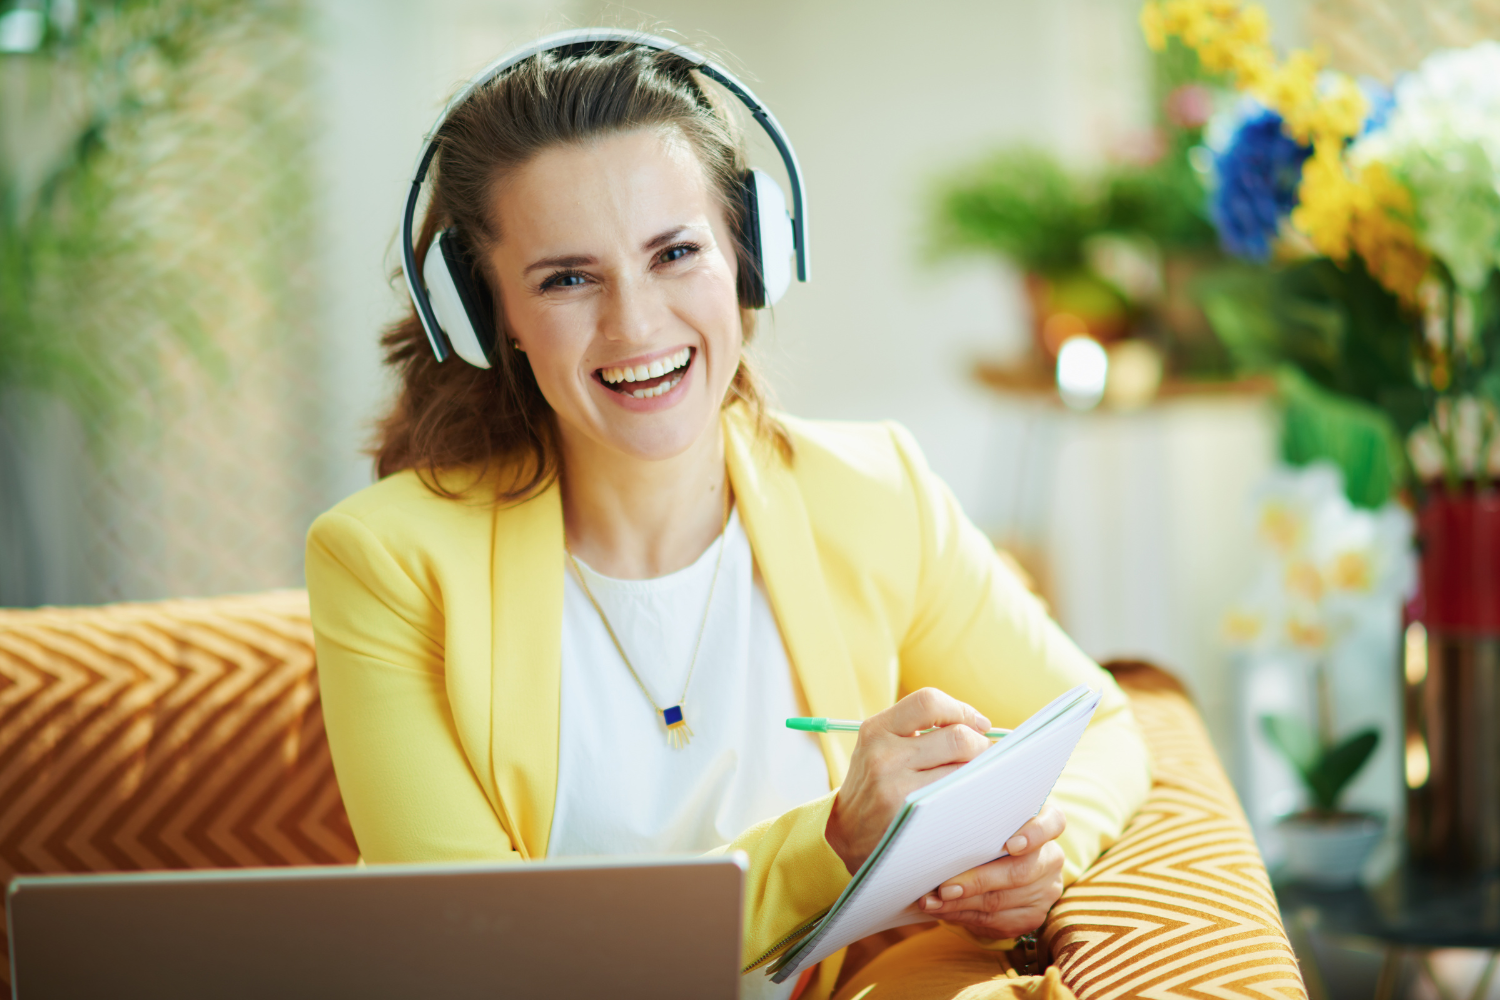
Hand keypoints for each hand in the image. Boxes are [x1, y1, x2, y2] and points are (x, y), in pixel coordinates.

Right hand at [825, 688, 993, 873]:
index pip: (929, 702)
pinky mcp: (909, 816)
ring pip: (962, 769)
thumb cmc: (875, 787)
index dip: (962, 710)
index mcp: (876, 729)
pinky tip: (972, 797)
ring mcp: (895, 787)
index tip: (980, 724)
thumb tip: (979, 726)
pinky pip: (956, 797)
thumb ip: (918, 732)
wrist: (845, 835)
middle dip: (981, 745)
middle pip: (956, 737)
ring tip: (982, 777)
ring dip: (981, 772)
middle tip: (988, 756)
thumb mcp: (881, 749)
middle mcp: (882, 754)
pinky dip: (972, 794)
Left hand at [915, 805, 1066, 938]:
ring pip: (1002, 902)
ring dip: (961, 904)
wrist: (1000, 861)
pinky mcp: (1033, 916)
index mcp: (1046, 823)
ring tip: (931, 902)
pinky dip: (964, 916)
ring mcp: (1046, 890)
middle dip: (977, 881)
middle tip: (944, 888)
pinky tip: (942, 910)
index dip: (1034, 834)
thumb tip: (942, 827)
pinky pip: (997, 921)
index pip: (1052, 823)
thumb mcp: (989, 819)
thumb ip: (977, 818)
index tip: (1011, 844)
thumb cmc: (988, 831)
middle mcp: (1051, 858)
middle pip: (1020, 872)